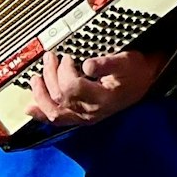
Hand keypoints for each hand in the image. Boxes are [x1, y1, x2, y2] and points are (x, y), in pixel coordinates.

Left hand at [24, 49, 161, 126]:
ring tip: (35, 79)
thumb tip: (87, 65)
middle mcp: (92, 111)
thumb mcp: (126, 61)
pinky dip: (42, 114)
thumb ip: (107, 63)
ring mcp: (85, 117)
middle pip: (60, 98)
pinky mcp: (81, 117)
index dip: (65, 71)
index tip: (67, 57)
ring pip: (55, 113)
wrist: (145, 83)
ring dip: (41, 95)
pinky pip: (58, 120)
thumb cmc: (135, 71)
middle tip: (50, 58)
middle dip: (50, 76)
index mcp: (103, 98)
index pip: (73, 88)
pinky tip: (31, 109)